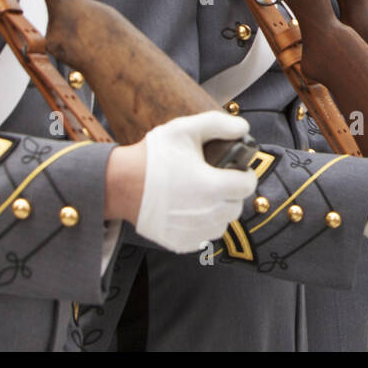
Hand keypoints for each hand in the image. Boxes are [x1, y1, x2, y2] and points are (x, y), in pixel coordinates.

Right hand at [131, 111, 257, 253]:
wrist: (120, 183)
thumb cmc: (152, 156)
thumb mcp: (184, 129)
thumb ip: (219, 124)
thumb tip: (243, 128)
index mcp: (212, 186)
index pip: (248, 185)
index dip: (245, 174)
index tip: (237, 169)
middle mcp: (206, 214)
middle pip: (237, 206)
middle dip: (232, 192)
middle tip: (217, 178)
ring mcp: (193, 231)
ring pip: (223, 223)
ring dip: (220, 209)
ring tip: (204, 193)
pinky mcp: (181, 243)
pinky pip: (204, 236)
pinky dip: (203, 224)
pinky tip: (191, 207)